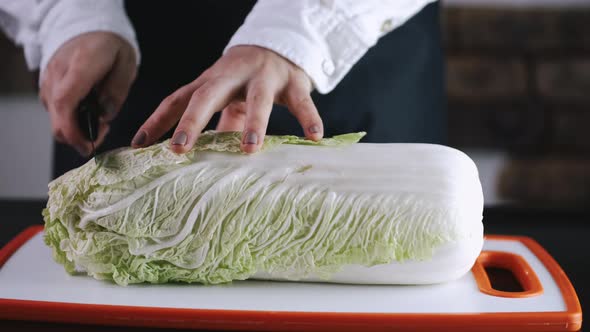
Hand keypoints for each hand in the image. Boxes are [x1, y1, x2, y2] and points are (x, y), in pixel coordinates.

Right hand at [40, 31, 136, 155]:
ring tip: (101, 119)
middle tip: (104, 132)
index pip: (65, 101)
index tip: (89, 144)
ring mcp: (48, 82)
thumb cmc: (110, 46)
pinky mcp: (47, 89)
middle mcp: (57, 75)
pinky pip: (57, 114)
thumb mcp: (126, 63)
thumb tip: (105, 116)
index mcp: (79, 65)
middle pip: (57, 119)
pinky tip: (89, 113)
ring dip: (78, 130)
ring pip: (56, 120)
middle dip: (80, 137)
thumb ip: (117, 90)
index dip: (74, 129)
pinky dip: (72, 121)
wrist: (88, 28)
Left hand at [132, 45, 322, 153]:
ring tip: (249, 149)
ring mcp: (263, 77)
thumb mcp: (225, 96)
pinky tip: (315, 137)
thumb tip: (196, 157)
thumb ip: (213, 123)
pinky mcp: (292, 82)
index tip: (139, 145)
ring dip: (253, 123)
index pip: (178, 98)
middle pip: (208, 95)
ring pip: (257, 98)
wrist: (280, 45)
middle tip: (179, 148)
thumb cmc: (245, 78)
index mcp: (210, 81)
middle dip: (192, 120)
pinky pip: (302, 101)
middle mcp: (232, 76)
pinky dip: (308, 118)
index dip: (158, 120)